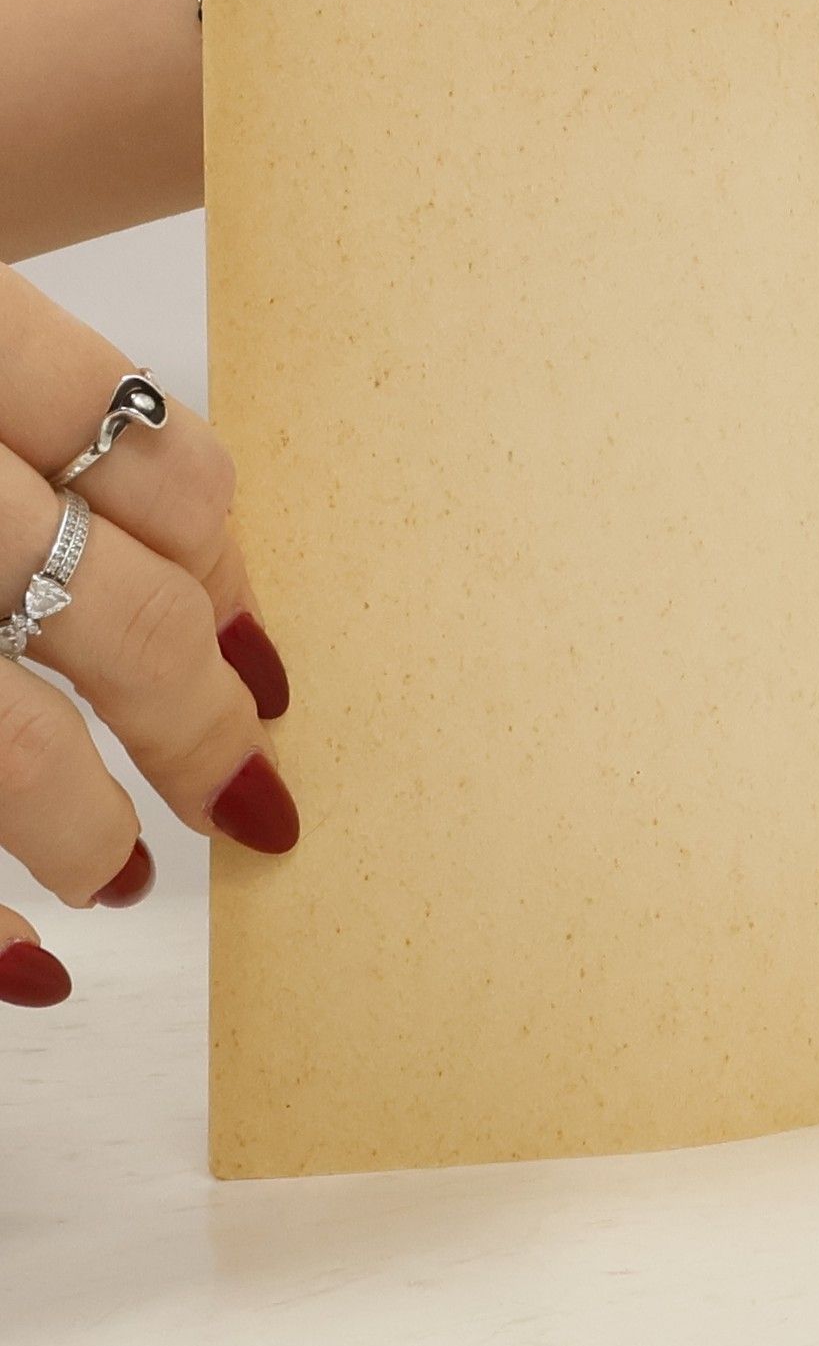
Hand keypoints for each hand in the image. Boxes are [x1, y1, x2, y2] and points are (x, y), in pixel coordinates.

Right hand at [0, 269, 294, 1009]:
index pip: (168, 459)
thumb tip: (218, 560)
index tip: (265, 654)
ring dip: (74, 824)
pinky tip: (21, 968)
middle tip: (251, 795)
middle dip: (192, 721)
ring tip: (120, 874)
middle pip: (111, 610)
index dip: (233, 568)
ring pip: (1, 730)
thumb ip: (36, 376)